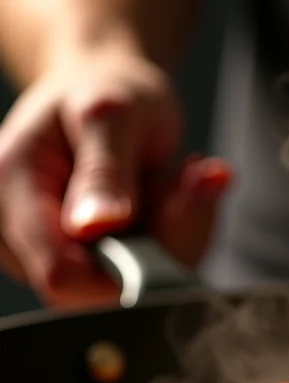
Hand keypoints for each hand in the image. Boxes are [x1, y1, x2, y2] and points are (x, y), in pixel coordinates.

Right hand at [0, 49, 231, 307]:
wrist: (107, 92)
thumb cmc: (109, 95)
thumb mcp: (115, 114)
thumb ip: (107, 170)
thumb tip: (97, 226)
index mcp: (12, 186)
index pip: (62, 275)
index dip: (122, 270)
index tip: (170, 216)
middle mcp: (18, 230)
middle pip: (99, 289)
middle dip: (155, 246)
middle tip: (178, 186)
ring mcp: (49, 253)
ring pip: (124, 288)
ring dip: (166, 243)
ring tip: (167, 187)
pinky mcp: (82, 264)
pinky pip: (139, 278)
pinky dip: (167, 245)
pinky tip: (166, 204)